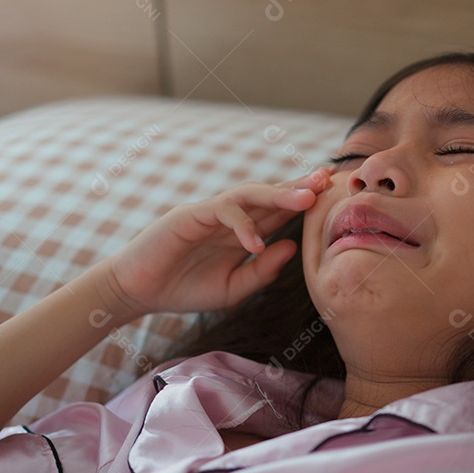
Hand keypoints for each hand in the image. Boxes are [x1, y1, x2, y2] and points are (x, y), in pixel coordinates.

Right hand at [99, 168, 330, 318]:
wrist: (139, 292)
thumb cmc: (184, 289)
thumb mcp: (233, 289)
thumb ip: (262, 271)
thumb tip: (292, 246)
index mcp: (244, 232)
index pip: (280, 211)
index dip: (305, 201)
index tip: (334, 193)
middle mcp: (231, 217)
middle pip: (271, 194)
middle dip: (300, 186)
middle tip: (328, 179)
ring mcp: (210, 212)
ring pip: (249, 194)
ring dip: (279, 194)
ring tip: (306, 199)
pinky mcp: (189, 216)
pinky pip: (222, 213)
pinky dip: (242, 226)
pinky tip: (257, 243)